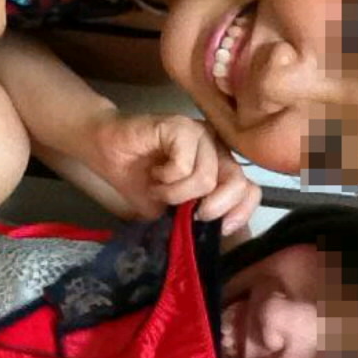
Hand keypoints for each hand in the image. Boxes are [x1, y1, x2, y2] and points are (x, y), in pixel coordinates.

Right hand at [91, 112, 260, 234]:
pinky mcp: (181, 126)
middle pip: (237, 183)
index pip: (251, 191)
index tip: (220, 228)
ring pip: (206, 179)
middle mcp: (217, 149)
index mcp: (220, 168)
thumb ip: (197, 216)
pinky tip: (153, 172)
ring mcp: (201, 135)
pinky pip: (184, 165)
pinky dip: (165, 178)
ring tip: (157, 187)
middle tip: (181, 209)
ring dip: (175, 193)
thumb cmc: (139, 180)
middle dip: (210, 208)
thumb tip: (218, 231)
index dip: (240, 212)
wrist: (107, 153)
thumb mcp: (172, 211)